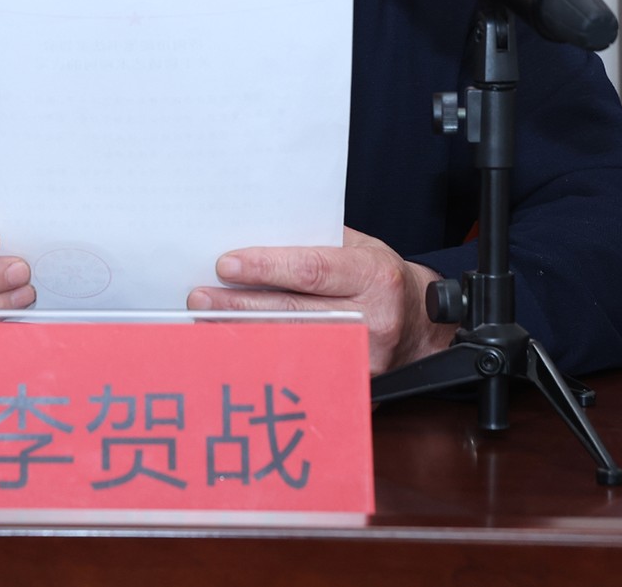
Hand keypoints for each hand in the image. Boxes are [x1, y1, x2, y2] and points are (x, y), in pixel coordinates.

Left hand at [185, 227, 454, 374]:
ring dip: (243, 335)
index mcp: (374, 277)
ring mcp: (363, 359)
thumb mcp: (360, 248)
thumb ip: (316, 242)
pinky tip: (234, 350)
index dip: (266, 268)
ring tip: (205, 322)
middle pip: (294, 313)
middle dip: (240, 306)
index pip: (312, 271)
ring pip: (291, 346)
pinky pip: (301, 371)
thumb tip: (256, 235)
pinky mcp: (354, 386)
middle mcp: (372, 320)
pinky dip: (264, 360)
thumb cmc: (381, 279)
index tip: (226, 265)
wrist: (422, 328)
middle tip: (199, 297)